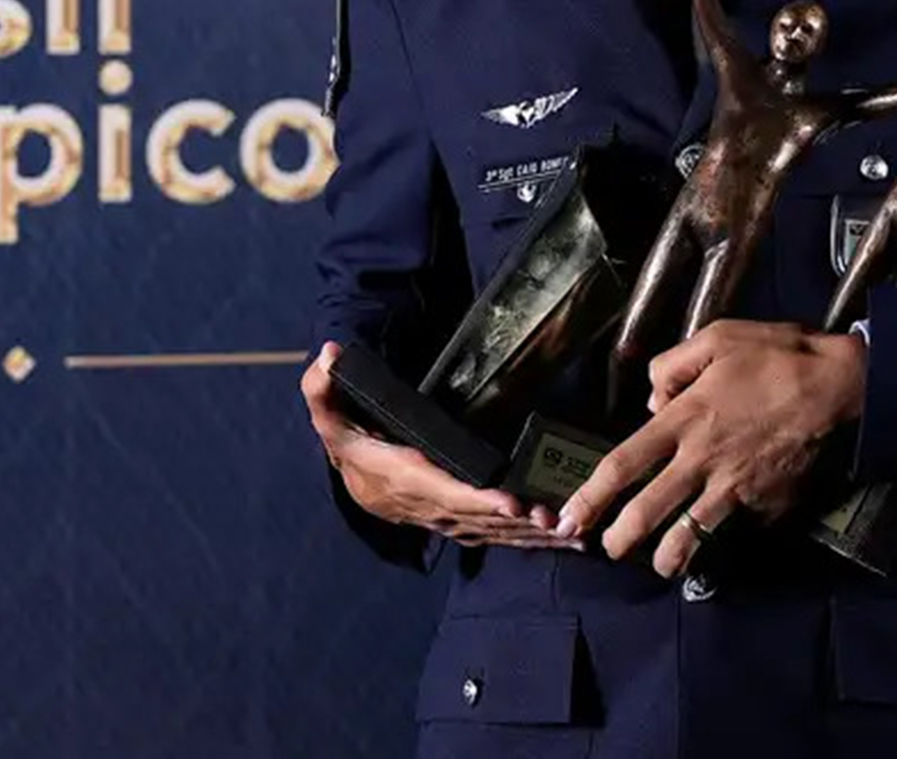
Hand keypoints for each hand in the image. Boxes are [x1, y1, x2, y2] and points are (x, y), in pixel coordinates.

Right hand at [300, 343, 579, 548]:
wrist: (352, 478)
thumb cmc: (348, 441)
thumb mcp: (328, 416)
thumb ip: (322, 388)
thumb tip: (328, 355)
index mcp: (405, 477)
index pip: (444, 491)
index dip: (477, 499)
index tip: (510, 502)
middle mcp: (429, 505)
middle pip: (479, 519)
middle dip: (519, 522)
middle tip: (561, 522)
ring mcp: (446, 518)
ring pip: (493, 532)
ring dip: (532, 537)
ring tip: (574, 536)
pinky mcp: (459, 522)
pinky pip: (496, 536)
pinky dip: (528, 541)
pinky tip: (562, 542)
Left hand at [557, 320, 865, 577]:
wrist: (841, 385)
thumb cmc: (776, 355)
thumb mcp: (714, 338)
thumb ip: (670, 366)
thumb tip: (651, 400)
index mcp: (684, 419)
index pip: (623, 463)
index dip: (592, 495)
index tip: (571, 518)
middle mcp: (703, 459)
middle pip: (649, 510)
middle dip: (621, 539)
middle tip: (606, 551)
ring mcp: (737, 486)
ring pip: (692, 532)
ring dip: (670, 556)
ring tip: (660, 565)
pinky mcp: (769, 502)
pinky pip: (740, 523)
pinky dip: (728, 533)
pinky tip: (721, 538)